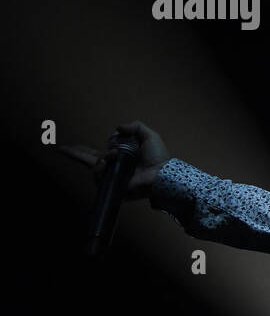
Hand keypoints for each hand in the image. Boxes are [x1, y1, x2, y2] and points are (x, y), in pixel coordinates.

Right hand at [55, 120, 172, 199]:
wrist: (161, 173)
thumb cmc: (159, 157)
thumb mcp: (149, 136)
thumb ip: (135, 127)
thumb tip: (117, 128)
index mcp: (120, 159)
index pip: (97, 154)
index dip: (83, 151)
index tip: (69, 147)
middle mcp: (114, 169)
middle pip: (89, 162)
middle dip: (75, 155)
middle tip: (62, 149)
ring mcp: (112, 179)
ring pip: (94, 167)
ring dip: (102, 158)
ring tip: (114, 155)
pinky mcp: (112, 188)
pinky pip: (98, 177)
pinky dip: (100, 167)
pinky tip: (108, 161)